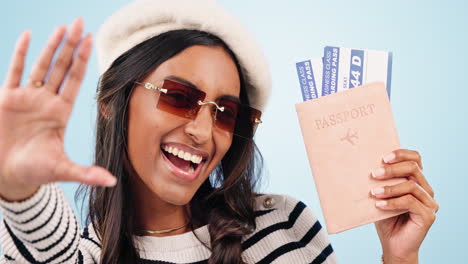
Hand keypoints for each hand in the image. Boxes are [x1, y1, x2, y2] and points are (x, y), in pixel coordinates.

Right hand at [0, 18, 115, 201]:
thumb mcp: (63, 170)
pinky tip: (27, 36)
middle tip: (80, 23)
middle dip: (72, 45)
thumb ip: (86, 174)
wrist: (7, 175)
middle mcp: (46, 101)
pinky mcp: (6, 99)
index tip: (92, 41)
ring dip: (51, 46)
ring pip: (40, 65)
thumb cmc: (36, 172)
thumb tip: (112, 182)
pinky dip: (19, 54)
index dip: (83, 60)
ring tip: (63, 27)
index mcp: (60, 112)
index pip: (75, 80)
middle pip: (61, 67)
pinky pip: (13, 71)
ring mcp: (26, 98)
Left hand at [371, 149, 437, 262]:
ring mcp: (429, 202)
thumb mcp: (381, 196)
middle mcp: (426, 189)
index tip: (383, 158)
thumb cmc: (385, 218)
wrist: (392, 244)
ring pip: (411, 185)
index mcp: (416, 180)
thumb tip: (363, 164)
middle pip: (413, 168)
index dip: (401, 154)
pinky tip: (379, 204)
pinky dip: (392, 202)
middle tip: (374, 174)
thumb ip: (379, 182)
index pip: (415, 158)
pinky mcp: (428, 215)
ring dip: (389, 187)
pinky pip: (410, 202)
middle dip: (392, 169)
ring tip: (373, 193)